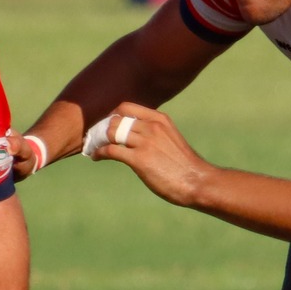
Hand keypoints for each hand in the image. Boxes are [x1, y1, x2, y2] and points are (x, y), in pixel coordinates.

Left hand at [83, 103, 212, 206]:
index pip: (126, 107)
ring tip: (94, 147)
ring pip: (111, 132)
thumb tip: (134, 135)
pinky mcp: (139, 159)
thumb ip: (154, 133)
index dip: (111, 115)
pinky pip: (111, 150)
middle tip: (95, 137)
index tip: (104, 125)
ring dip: (98, 140)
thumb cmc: (184, 165)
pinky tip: (97, 157)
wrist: (197, 182)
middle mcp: (152, 127)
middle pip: (115, 119)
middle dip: (102, 127)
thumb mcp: (170, 139)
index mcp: (159, 119)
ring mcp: (145, 142)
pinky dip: (99, 152)